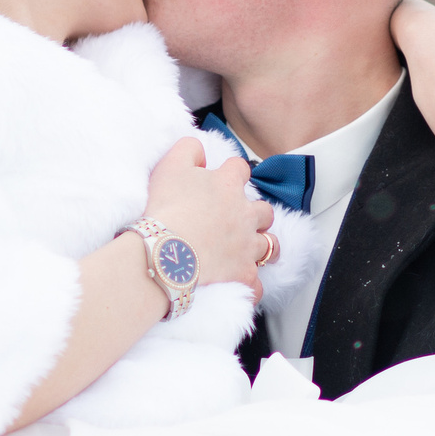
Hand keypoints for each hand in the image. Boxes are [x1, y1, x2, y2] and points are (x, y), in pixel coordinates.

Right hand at [140, 137, 272, 296]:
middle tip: (238, 220)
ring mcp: (248, 246)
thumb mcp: (169, 166)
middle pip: (264, 210)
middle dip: (255, 214)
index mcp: (228, 185)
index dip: (232, 174)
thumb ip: (188, 149)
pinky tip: (243, 286)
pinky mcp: (244, 275)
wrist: (164, 253)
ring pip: (270, 246)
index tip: (223, 181)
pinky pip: (257, 285)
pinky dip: (252, 287)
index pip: (240, 169)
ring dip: (261, 246)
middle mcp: (246, 214)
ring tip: (248, 250)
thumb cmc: (165, 210)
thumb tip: (199, 148)